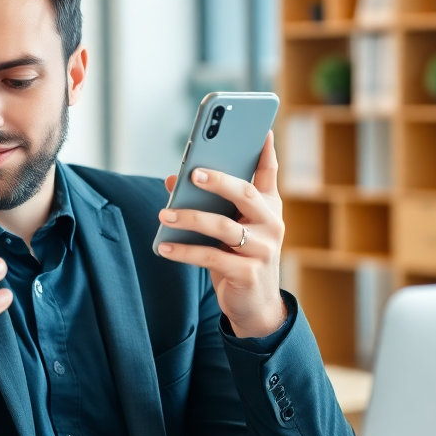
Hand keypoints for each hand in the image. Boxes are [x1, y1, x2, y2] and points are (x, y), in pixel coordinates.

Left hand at [157, 132, 286, 338]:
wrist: (255, 307)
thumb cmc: (238, 259)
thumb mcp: (226, 230)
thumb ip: (206, 204)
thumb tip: (172, 180)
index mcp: (268, 207)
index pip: (269, 172)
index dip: (266, 151)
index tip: (262, 129)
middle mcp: (271, 224)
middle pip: (244, 193)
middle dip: (218, 180)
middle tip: (193, 172)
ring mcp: (263, 249)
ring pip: (223, 226)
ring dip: (190, 218)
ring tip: (165, 215)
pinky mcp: (248, 272)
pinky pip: (211, 257)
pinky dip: (185, 251)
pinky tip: (164, 247)